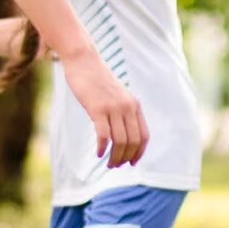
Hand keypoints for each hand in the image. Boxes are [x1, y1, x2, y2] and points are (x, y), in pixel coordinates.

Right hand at [60, 49, 148, 167]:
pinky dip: (102, 148)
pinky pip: (104, 135)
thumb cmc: (98, 81)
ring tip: (108, 164)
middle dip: (126, 158)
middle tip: (115, 166)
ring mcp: (113, 108)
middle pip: (133, 142)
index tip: (132, 163)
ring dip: (115, 157)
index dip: (139, 153)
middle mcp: (127, 107)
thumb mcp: (118, 95)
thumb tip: (123, 134)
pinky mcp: (97, 109)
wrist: (84, 61)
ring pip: (120, 141)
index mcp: (135, 105)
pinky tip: (98, 154)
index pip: (144, 136)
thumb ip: (123, 111)